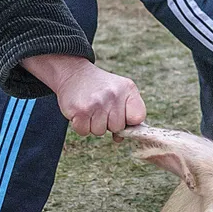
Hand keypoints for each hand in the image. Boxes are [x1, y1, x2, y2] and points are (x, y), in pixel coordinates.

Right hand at [21, 54, 146, 136]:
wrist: (74, 73)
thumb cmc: (100, 87)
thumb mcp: (119, 92)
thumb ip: (126, 114)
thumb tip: (120, 138)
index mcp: (128, 89)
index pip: (138, 118)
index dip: (128, 121)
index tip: (120, 113)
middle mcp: (113, 95)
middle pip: (118, 127)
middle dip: (108, 122)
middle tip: (101, 108)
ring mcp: (97, 103)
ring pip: (100, 131)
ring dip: (93, 124)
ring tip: (91, 108)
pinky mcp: (80, 111)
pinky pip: (84, 131)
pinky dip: (81, 125)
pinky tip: (81, 112)